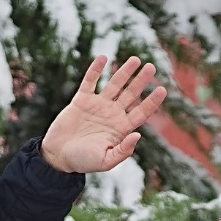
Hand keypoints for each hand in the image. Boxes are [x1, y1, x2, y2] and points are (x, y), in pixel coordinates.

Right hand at [39, 55, 167, 174]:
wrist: (58, 156)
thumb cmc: (83, 162)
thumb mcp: (105, 161)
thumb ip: (122, 151)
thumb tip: (138, 134)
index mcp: (121, 128)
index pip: (141, 112)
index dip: (152, 102)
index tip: (162, 90)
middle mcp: (112, 114)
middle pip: (131, 94)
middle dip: (141, 81)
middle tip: (151, 67)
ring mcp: (97, 105)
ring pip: (114, 84)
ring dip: (124, 72)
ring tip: (136, 59)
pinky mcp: (81, 100)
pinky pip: (90, 81)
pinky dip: (95, 70)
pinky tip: (103, 58)